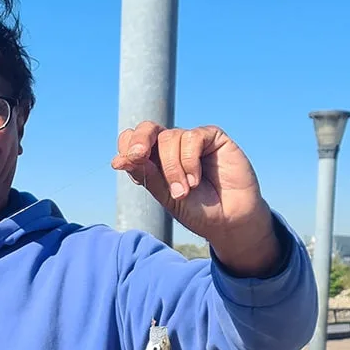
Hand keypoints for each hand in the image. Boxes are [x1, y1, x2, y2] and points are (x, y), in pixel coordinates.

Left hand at [111, 122, 277, 273]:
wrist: (229, 221)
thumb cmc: (197, 211)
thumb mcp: (166, 196)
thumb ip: (147, 176)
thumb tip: (120, 159)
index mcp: (155, 160)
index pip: (133, 142)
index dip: (126, 147)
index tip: (121, 163)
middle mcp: (172, 147)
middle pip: (148, 129)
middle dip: (139, 140)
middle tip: (137, 156)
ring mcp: (192, 141)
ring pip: (170, 138)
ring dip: (173, 168)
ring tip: (184, 191)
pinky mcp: (213, 137)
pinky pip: (192, 138)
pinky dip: (189, 161)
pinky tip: (195, 180)